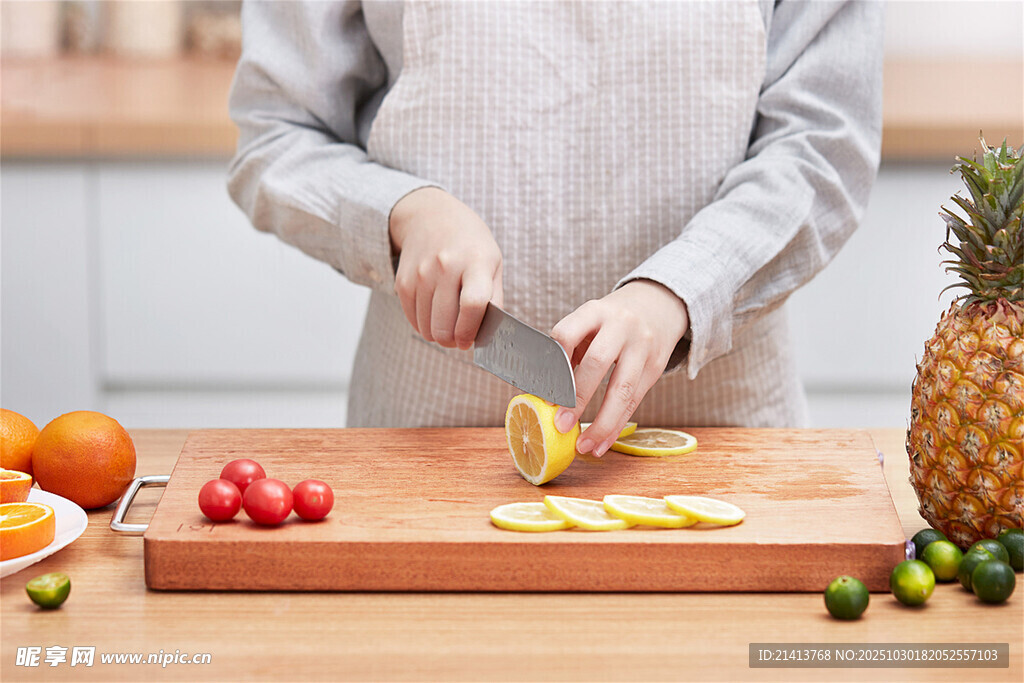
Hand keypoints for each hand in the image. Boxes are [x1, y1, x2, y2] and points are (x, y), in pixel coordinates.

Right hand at [389, 188, 502, 348]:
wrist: (431, 216)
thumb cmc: (470, 244)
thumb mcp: (493, 262)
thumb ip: (494, 298)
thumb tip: (487, 334)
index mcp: (475, 261)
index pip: (473, 304)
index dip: (470, 331)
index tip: (469, 342)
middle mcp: (445, 266)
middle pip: (445, 323)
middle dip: (453, 341)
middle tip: (459, 340)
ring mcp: (421, 274)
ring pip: (427, 327)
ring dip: (438, 335)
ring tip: (448, 326)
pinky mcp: (403, 281)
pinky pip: (412, 320)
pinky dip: (424, 326)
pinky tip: (434, 317)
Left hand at [550, 280, 688, 455]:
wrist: (658, 306)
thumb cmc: (610, 321)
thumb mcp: (589, 321)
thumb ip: (569, 349)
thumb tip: (544, 393)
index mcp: (594, 311)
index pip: (567, 333)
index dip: (554, 362)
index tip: (544, 390)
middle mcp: (620, 326)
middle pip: (598, 361)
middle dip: (577, 396)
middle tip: (560, 424)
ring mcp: (642, 346)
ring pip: (622, 389)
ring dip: (602, 423)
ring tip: (584, 445)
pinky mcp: (656, 367)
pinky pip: (634, 402)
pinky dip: (616, 426)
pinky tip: (602, 443)